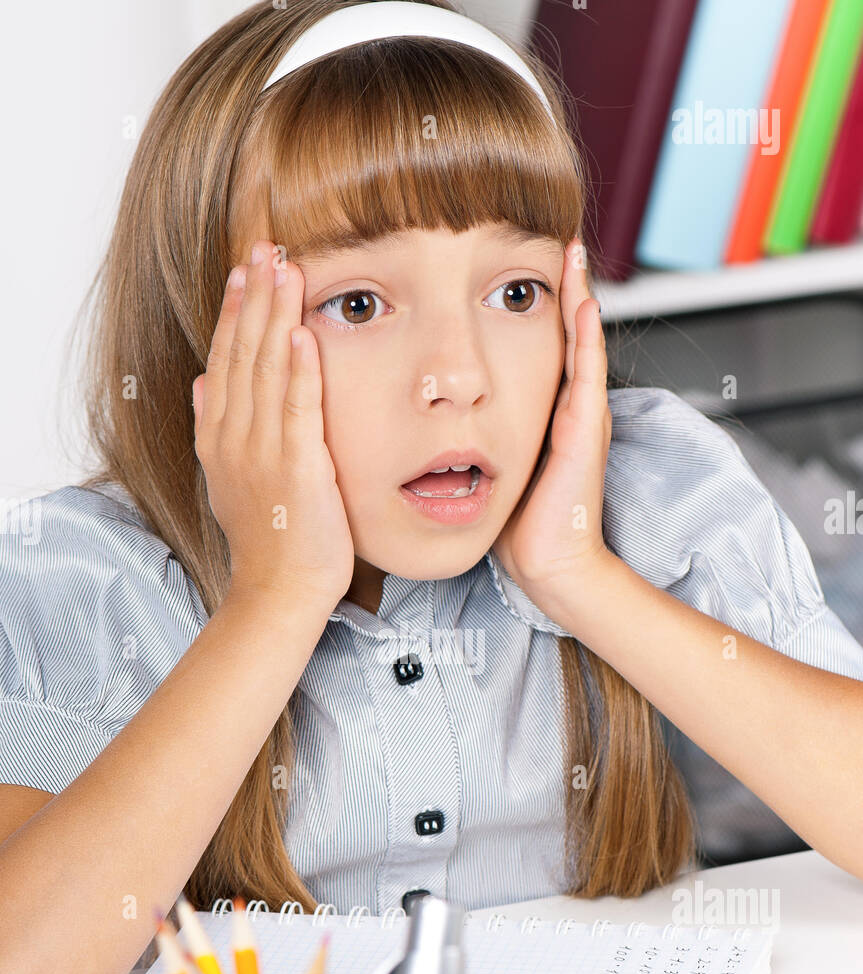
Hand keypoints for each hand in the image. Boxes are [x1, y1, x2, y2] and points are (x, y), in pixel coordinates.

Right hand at [192, 240, 354, 609]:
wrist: (277, 590)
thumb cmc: (267, 539)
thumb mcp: (229, 478)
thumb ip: (216, 428)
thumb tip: (204, 382)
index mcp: (218, 437)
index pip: (225, 359)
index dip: (235, 311)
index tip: (245, 269)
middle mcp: (234, 438)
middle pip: (243, 353)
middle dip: (254, 296)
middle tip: (265, 246)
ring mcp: (262, 452)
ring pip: (267, 370)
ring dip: (276, 315)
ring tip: (285, 268)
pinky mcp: (296, 468)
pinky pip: (297, 409)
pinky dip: (300, 370)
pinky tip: (304, 332)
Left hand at [492, 237, 612, 599]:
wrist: (550, 566)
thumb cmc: (518, 527)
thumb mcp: (491, 469)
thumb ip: (474, 439)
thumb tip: (434, 424)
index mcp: (547, 414)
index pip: (539, 348)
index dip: (528, 308)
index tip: (513, 266)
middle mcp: (569, 408)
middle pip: (564, 334)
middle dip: (558, 287)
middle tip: (552, 238)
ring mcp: (583, 416)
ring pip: (580, 343)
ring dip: (577, 295)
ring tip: (569, 251)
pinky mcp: (586, 431)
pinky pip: (586, 373)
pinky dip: (584, 336)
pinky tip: (580, 303)